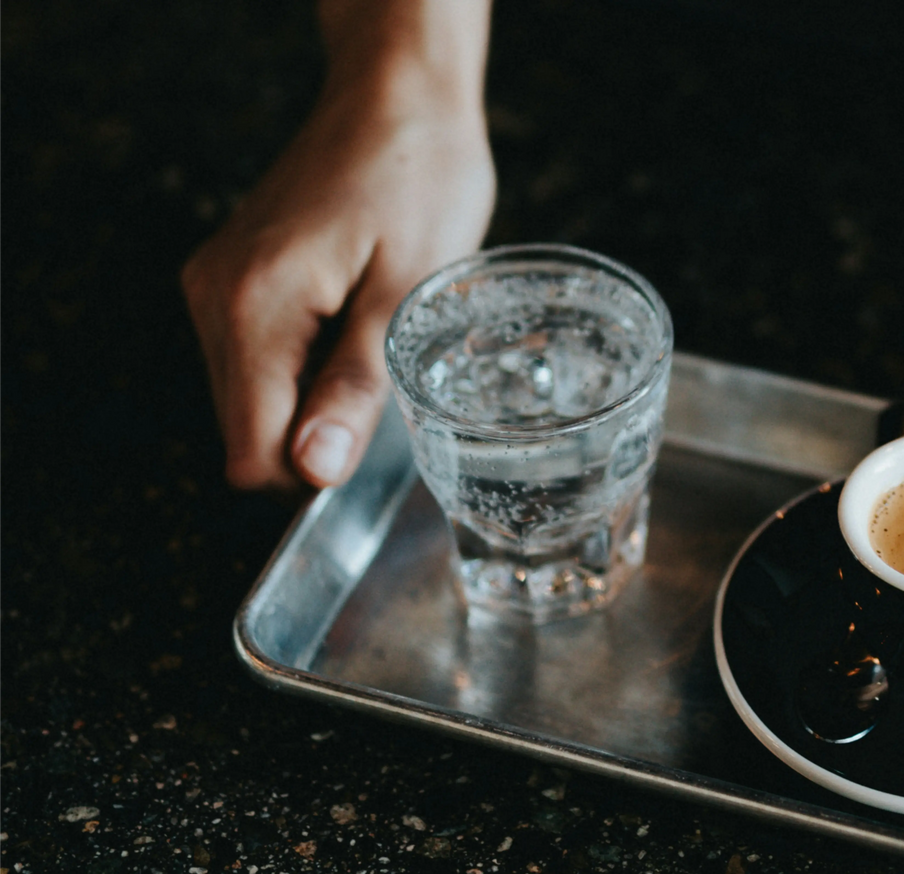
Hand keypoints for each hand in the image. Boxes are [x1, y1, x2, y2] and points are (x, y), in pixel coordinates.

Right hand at [182, 54, 493, 490]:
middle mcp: (214, 297)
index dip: (310, 474)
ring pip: (248, 397)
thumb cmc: (418, 179)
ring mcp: (215, 283)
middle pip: (243, 429)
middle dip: (312, 437)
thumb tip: (313, 469)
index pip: (250, 450)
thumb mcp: (408, 293)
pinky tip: (351, 326)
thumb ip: (356, 385)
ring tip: (372, 345)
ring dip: (309, 398)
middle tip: (387, 391)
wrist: (398, 98)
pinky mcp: (230, 275)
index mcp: (253, 306)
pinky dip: (302, 365)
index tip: (372, 447)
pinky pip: (255, 356)